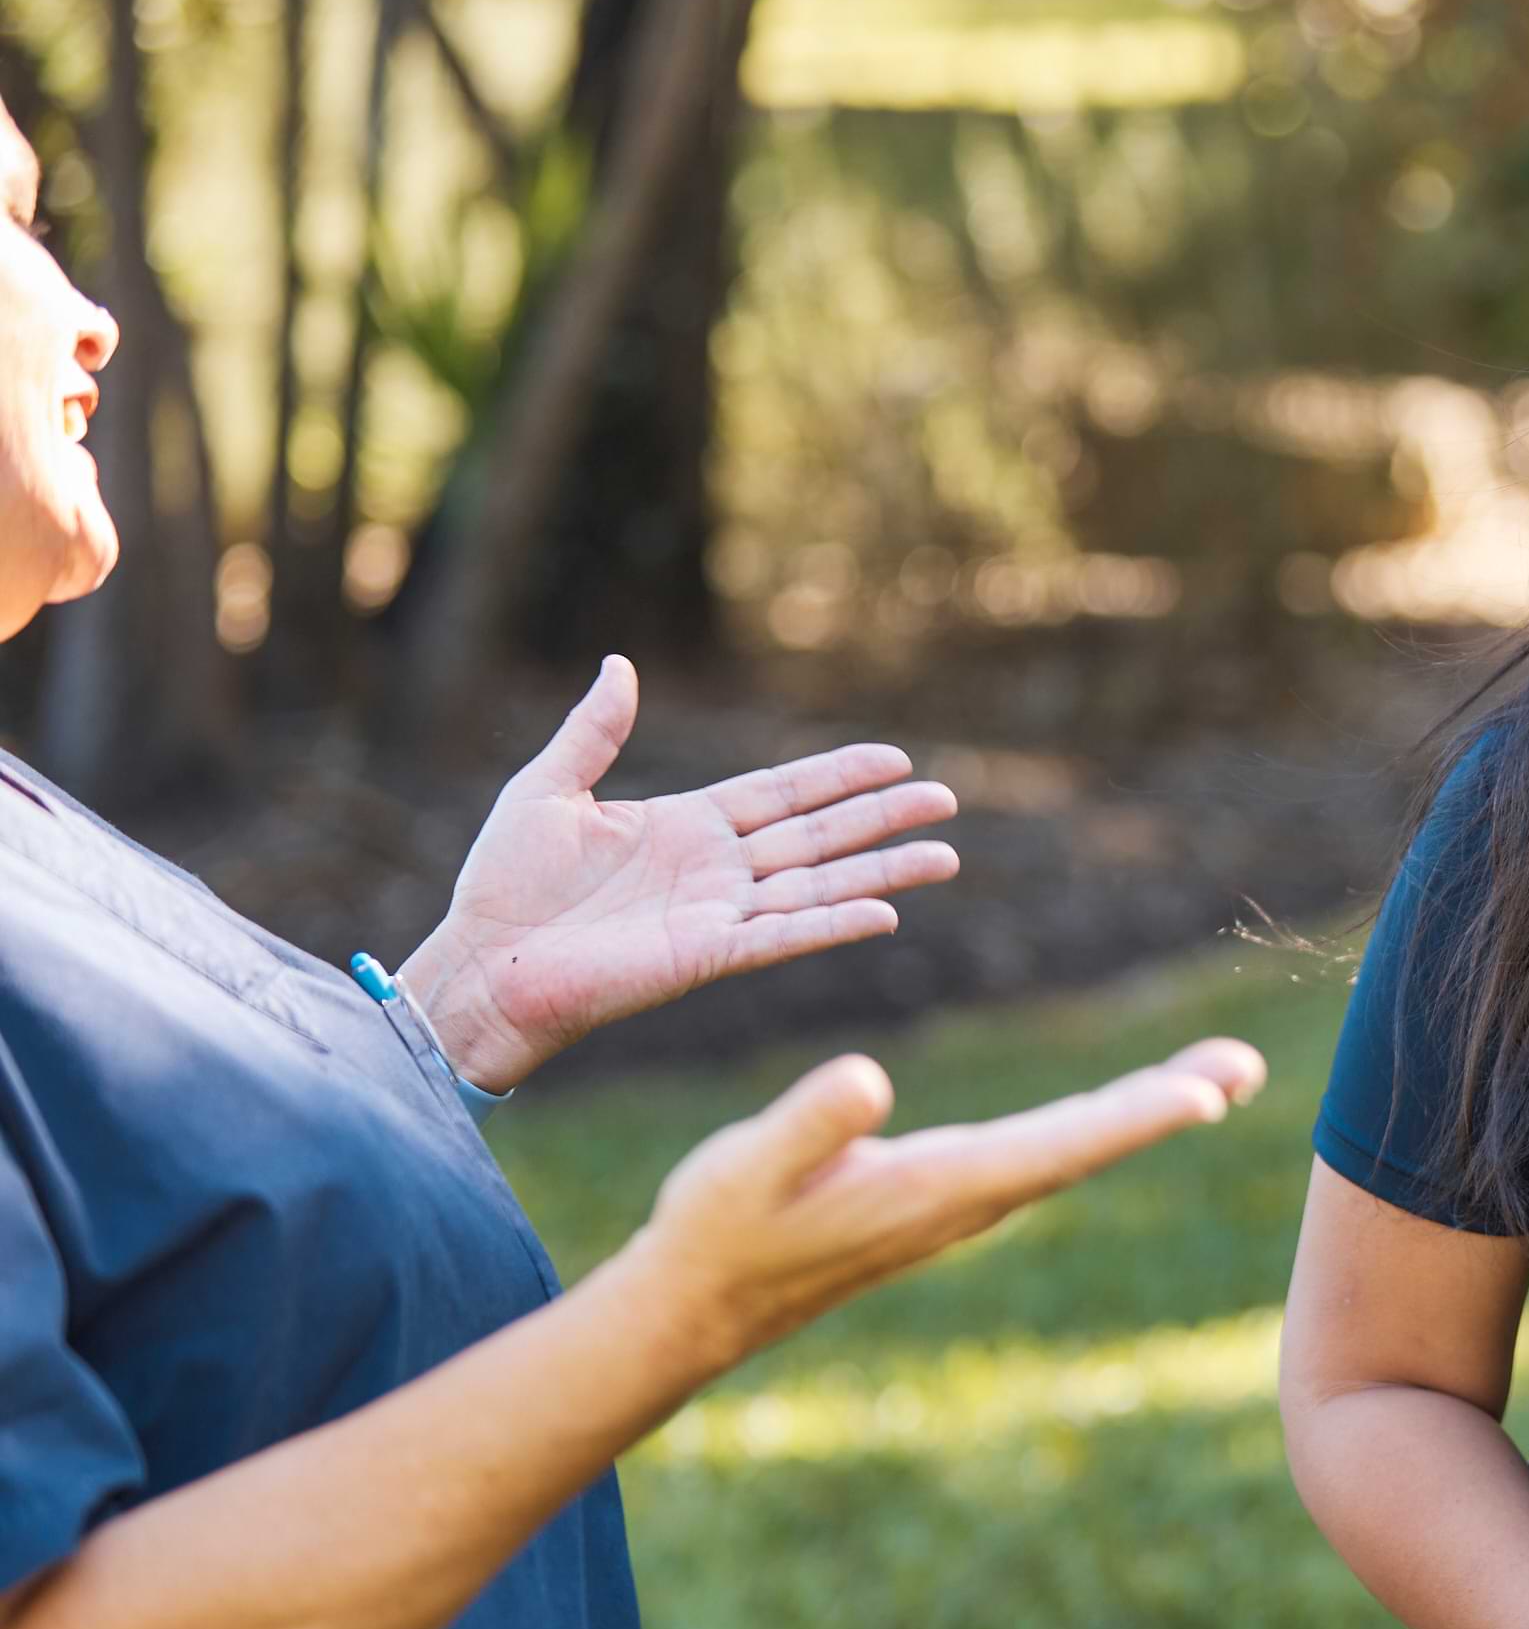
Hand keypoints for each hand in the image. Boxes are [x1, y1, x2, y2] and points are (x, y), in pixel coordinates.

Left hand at [400, 658, 960, 1091]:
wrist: (480, 963)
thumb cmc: (503, 884)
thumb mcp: (547, 788)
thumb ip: (594, 732)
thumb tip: (620, 665)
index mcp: (687, 826)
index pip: (781, 794)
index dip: (838, 775)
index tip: (894, 759)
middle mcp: (716, 870)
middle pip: (819, 836)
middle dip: (883, 817)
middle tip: (947, 798)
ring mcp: (719, 915)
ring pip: (820, 886)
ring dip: (883, 872)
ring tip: (946, 856)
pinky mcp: (707, 957)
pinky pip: (784, 937)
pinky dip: (834, 925)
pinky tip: (885, 913)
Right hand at [616, 1037, 1265, 1374]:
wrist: (696, 1308)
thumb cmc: (717, 1230)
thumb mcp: (747, 1165)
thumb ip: (809, 1125)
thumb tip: (869, 1078)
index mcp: (940, 1186)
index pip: (1059, 1144)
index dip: (1135, 1117)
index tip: (1210, 1097)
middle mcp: (969, 1199)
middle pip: (1090, 1144)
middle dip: (1169, 1102)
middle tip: (1248, 1066)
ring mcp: (962, 1203)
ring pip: (1073, 1149)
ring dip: (1144, 1111)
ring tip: (1216, 1077)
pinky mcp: (944, 1197)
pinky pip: (1043, 1154)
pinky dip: (1096, 1124)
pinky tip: (1116, 1109)